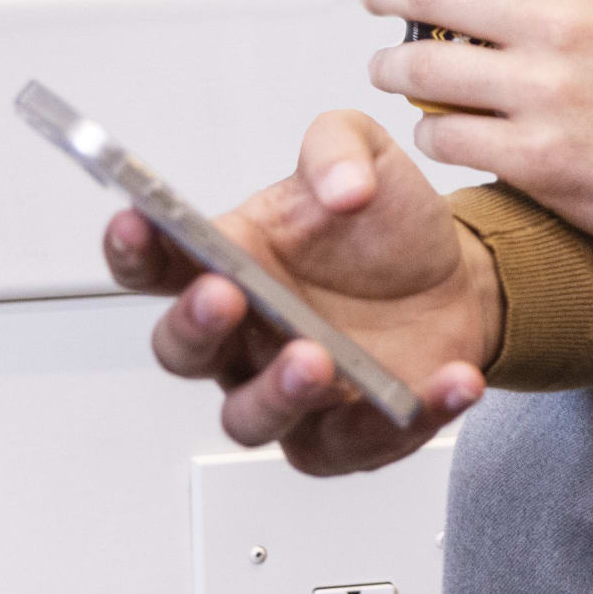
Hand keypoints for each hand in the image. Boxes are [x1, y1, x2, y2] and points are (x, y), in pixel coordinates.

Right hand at [107, 110, 499, 475]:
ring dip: (277, 392)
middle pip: (183, 350)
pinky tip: (448, 380)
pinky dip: (405, 418)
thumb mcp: (368, 158)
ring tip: (319, 359)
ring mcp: (287, 392)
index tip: (137, 223)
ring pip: (249, 417)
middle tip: (226, 297)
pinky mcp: (343, 435)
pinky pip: (356, 444)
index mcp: (232, 262)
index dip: (134, 247)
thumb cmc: (387, 228)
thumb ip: (339, 149)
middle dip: (194, 326)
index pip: (157, 262)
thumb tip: (341, 186)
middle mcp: (245, 336)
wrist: (458, 280)